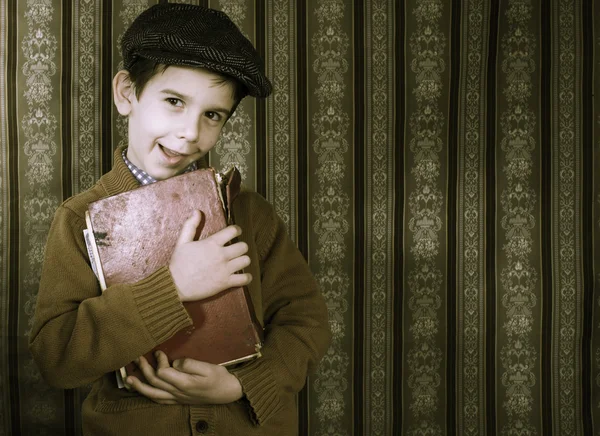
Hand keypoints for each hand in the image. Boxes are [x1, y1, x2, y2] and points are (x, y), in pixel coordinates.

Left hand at [126, 351, 242, 404]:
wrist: (228, 392)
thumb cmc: (219, 377)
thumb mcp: (208, 367)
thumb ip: (190, 364)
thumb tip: (174, 362)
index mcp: (185, 383)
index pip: (162, 373)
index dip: (158, 361)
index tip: (160, 351)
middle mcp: (178, 392)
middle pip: (154, 382)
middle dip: (143, 369)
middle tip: (137, 358)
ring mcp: (177, 398)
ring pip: (153, 394)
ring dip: (140, 386)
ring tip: (129, 379)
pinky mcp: (179, 400)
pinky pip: (160, 400)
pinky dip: (149, 395)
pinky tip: (144, 390)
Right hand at [169, 210, 251, 301]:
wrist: (175, 285)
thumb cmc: (178, 263)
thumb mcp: (182, 242)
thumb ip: (190, 225)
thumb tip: (197, 211)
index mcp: (212, 243)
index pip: (233, 231)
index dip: (237, 230)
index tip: (237, 232)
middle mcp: (221, 255)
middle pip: (243, 246)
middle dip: (241, 246)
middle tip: (237, 249)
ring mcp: (224, 269)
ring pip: (246, 261)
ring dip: (244, 260)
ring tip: (239, 261)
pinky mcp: (225, 282)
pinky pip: (244, 279)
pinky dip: (246, 278)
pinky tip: (243, 276)